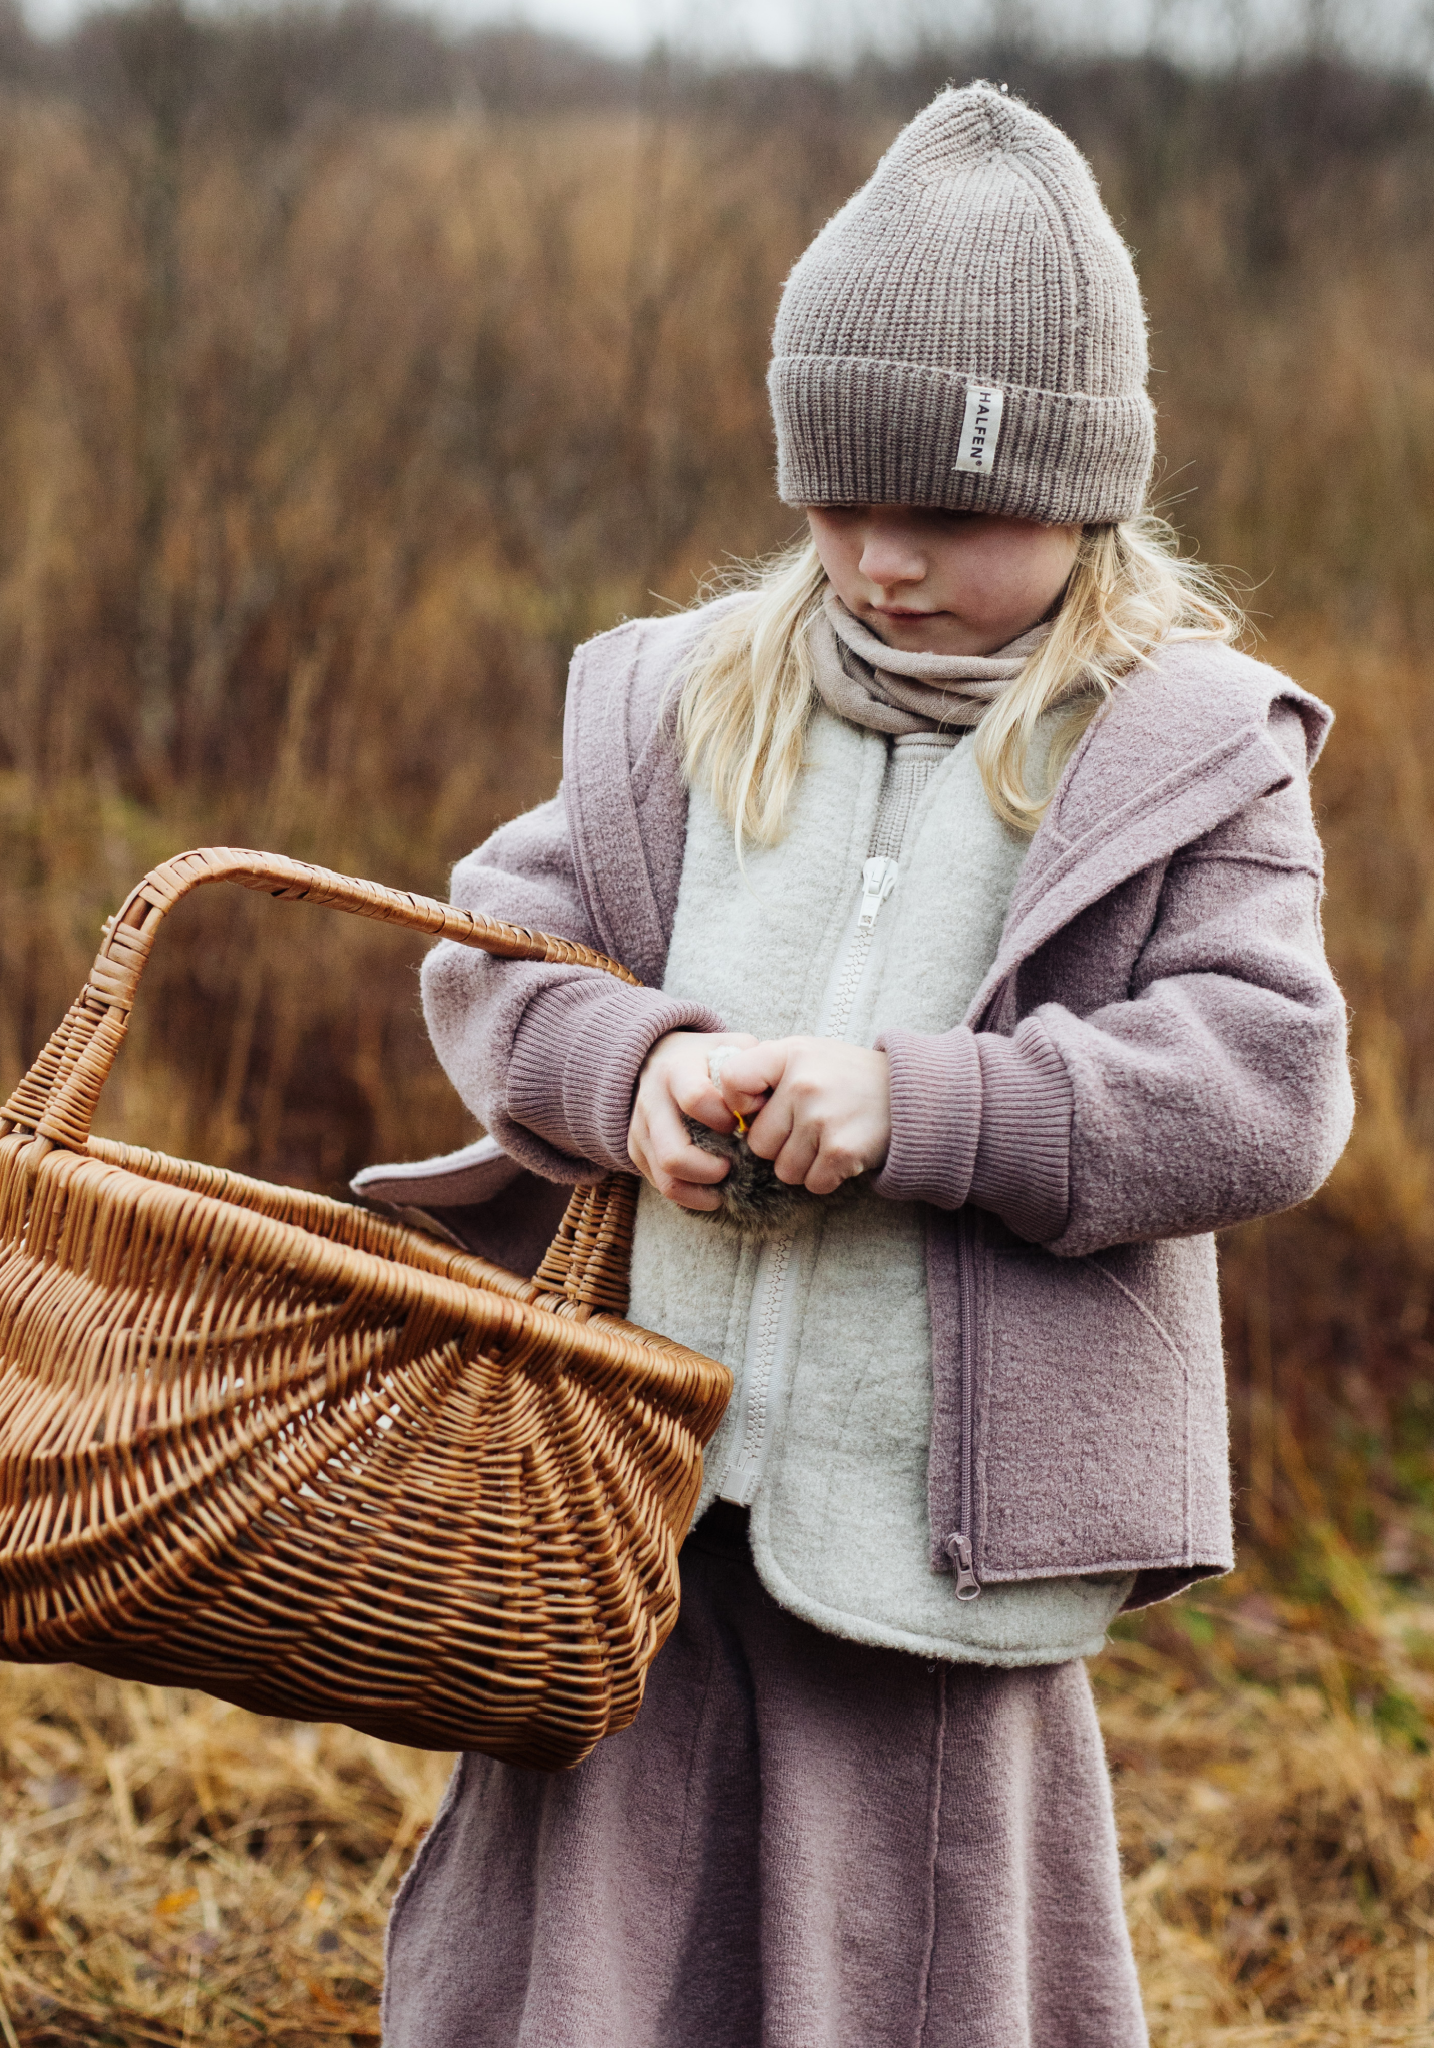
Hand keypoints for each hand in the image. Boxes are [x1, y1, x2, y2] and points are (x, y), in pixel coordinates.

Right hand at [628, 1030, 757, 1211]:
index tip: (738, 1123)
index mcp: (676, 1071)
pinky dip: (689, 1195)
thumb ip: (755, 1063)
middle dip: (710, 1170)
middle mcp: (652, 1102)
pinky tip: (711, 1189)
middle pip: (674, 1154)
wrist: (658, 1058)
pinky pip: (661, 1186)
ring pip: (666, 1178)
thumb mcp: (730, 1046)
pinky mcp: (637, 1150)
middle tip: (731, 1165)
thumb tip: (776, 1097)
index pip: (695, 1100)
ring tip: (724, 1182)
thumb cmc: (706, 1058)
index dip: (722, 1119)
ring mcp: (640, 1129)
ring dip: (700, 1190)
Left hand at [711, 1037, 890, 1196]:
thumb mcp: (807, 1055)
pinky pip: (812, 1182)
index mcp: (789, 1053)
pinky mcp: (842, 1150)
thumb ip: (766, 1072)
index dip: (740, 1104)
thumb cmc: (848, 1077)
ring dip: (804, 1164)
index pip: (732, 1082)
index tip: (762, 1106)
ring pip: (783, 1169)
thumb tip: (725, 1109)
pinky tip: (843, 1153)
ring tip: (829, 1138)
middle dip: (780, 1144)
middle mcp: (802, 1083)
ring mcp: (822, 1118)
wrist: (912, 1094)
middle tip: (812, 1125)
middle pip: (758, 1141)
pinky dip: (827, 1177)